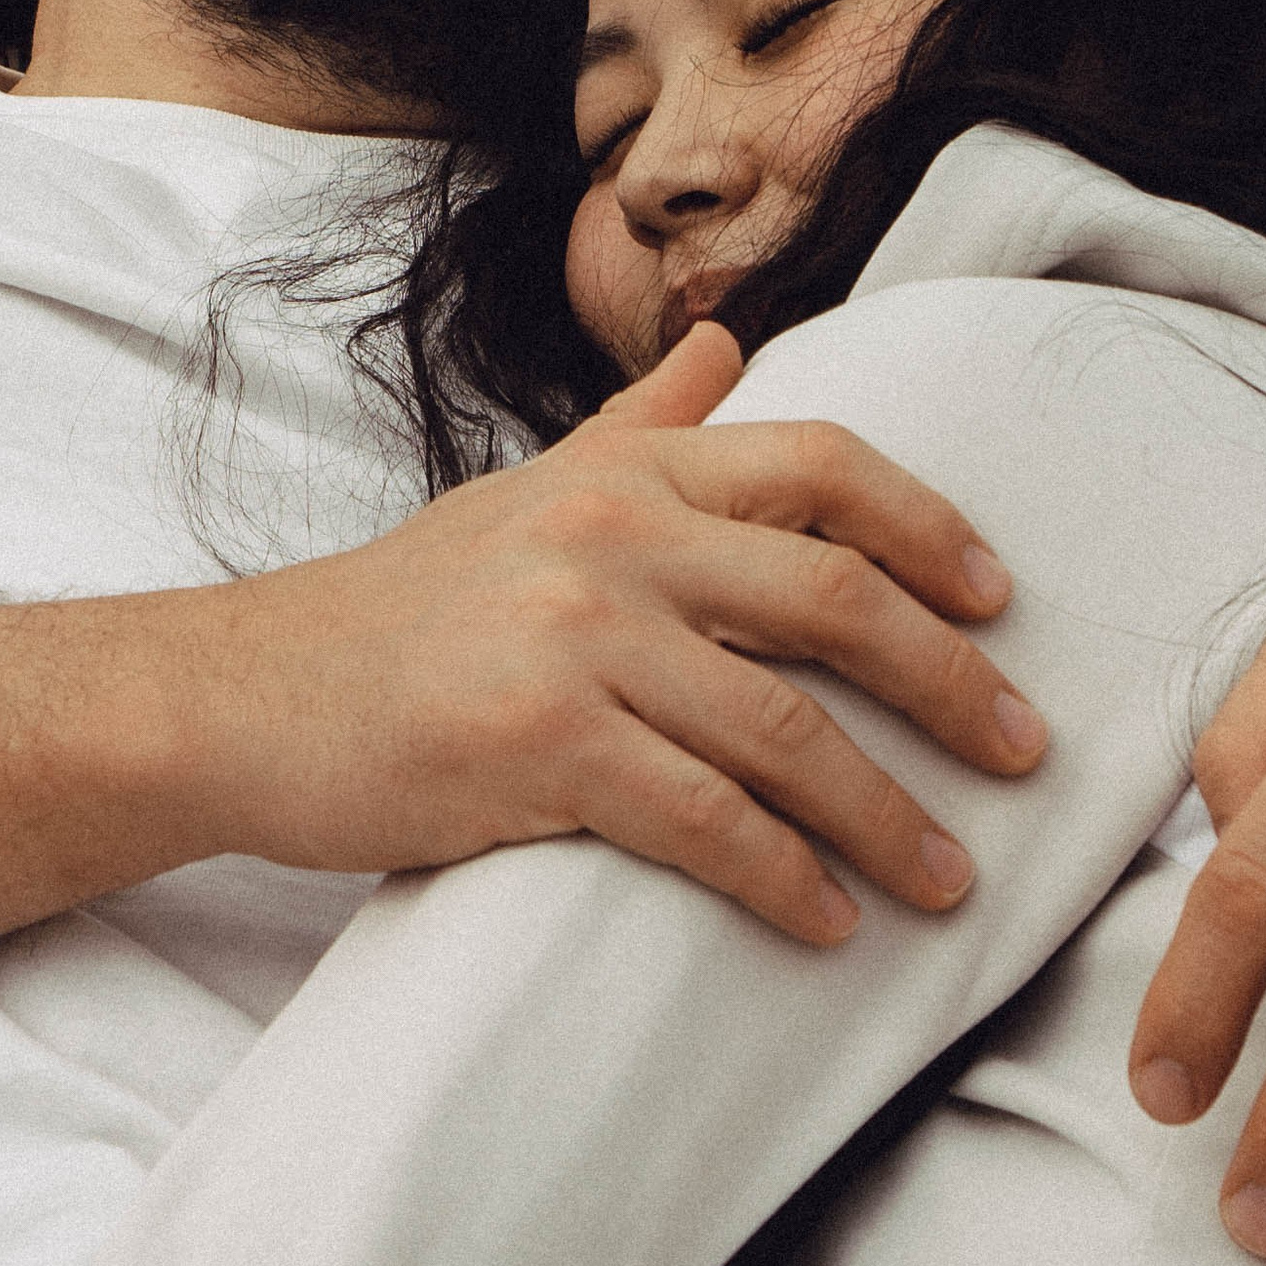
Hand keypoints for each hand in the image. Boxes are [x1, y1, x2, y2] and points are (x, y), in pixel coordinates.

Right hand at [182, 320, 1044, 942]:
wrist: (241, 699)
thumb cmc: (396, 608)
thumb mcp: (526, 491)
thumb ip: (641, 426)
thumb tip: (731, 345)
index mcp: (621, 472)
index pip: (818, 466)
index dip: (928, 529)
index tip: (998, 601)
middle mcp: (609, 537)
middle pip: (833, 599)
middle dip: (950, 685)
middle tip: (1024, 754)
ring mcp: (573, 640)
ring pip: (785, 733)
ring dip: (888, 817)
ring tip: (948, 878)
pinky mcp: (536, 747)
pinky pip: (702, 821)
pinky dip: (784, 879)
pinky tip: (827, 921)